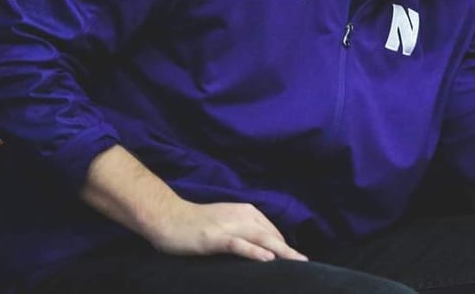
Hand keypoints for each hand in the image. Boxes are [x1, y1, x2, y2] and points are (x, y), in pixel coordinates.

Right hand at [145, 198, 307, 261]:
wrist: (169, 218)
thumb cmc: (196, 222)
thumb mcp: (226, 221)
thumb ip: (243, 229)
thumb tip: (260, 245)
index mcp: (246, 211)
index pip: (271, 230)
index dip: (283, 245)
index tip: (293, 258)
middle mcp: (243, 216)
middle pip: (271, 235)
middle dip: (289, 250)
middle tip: (305, 262)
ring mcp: (230, 226)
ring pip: (261, 239)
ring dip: (281, 251)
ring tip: (296, 262)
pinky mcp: (216, 238)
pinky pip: (240, 246)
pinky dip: (255, 252)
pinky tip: (267, 260)